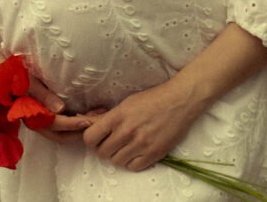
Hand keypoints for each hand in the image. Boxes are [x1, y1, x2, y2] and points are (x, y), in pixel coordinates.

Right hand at [0, 27, 100, 143]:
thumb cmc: (2, 56)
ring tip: (94, 114)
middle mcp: (26, 111)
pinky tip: (81, 106)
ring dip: (74, 123)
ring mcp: (30, 105)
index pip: (49, 124)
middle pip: (54, 132)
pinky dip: (69, 114)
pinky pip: (53, 113)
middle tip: (97, 121)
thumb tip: (61, 108)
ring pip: (55, 125)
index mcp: (20, 108)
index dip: (70, 124)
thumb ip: (38, 91)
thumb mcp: (18, 73)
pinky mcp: (34, 98)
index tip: (88, 120)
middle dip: (76, 130)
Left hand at [81, 79, 207, 171]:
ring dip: (117, 156)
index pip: (90, 138)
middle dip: (104, 148)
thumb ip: (107, 116)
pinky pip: (133, 167)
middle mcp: (127, 132)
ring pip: (116, 161)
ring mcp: (141, 144)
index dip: (91, 139)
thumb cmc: (151, 99)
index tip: (97, 137)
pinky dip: (131, 162)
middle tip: (111, 142)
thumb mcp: (125, 103)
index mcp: (117, 116)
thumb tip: (88, 122)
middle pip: (102, 152)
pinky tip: (135, 153)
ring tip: (125, 147)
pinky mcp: (154, 153)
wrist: (179, 102)